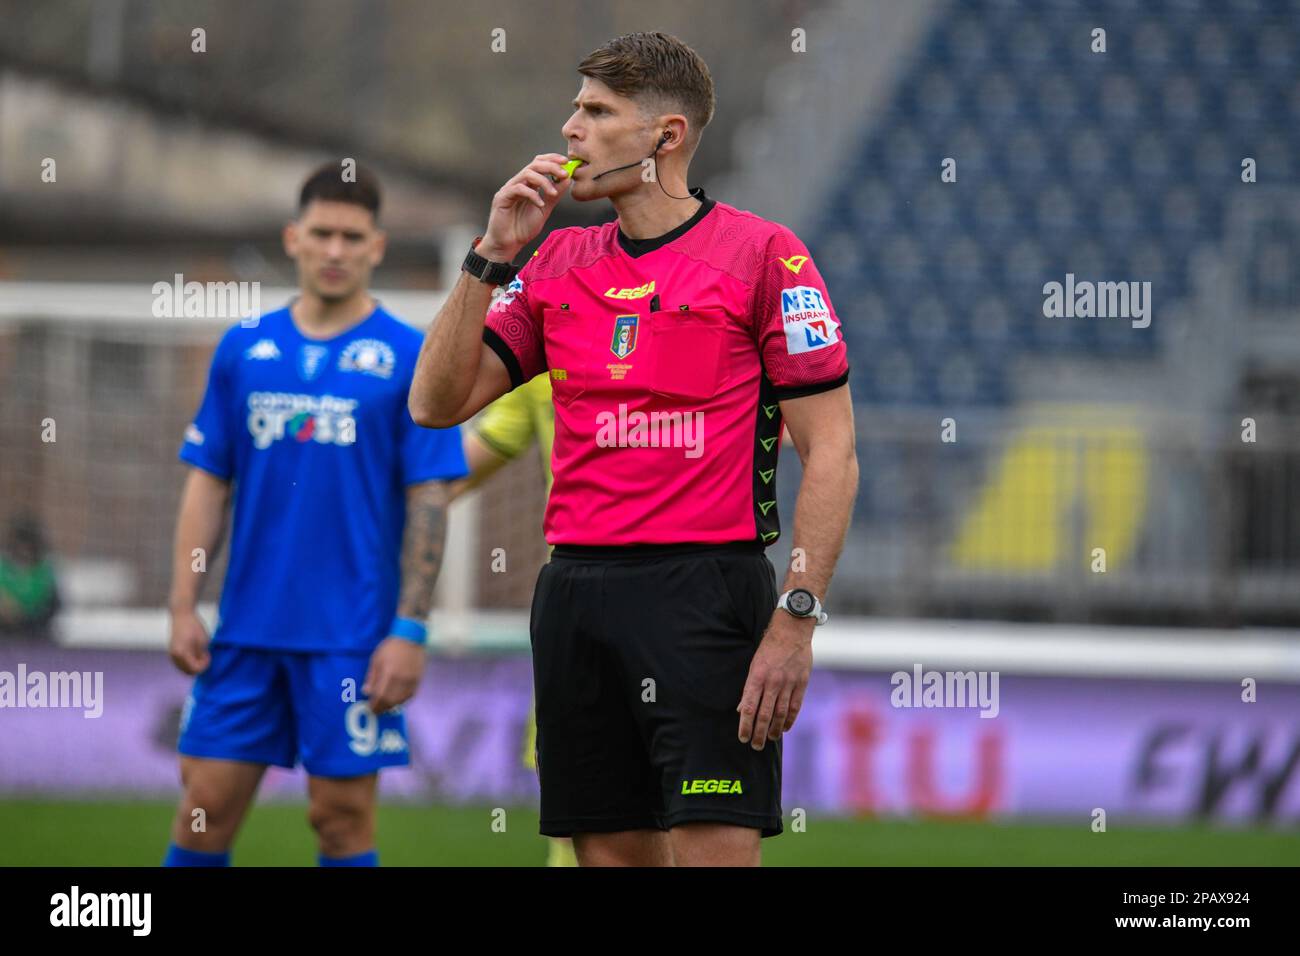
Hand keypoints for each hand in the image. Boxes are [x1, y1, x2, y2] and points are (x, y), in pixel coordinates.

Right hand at [168, 607, 211, 674]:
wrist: (182, 616)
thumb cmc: (194, 626)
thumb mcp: (202, 641)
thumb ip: (201, 655)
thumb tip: (202, 665)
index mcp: (182, 653)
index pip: (195, 669)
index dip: (204, 665)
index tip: (208, 655)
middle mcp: (174, 656)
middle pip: (188, 672)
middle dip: (199, 667)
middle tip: (205, 656)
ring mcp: (171, 655)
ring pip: (183, 669)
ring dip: (193, 666)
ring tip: (200, 654)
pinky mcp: (171, 652)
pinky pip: (180, 664)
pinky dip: (188, 663)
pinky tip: (194, 655)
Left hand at [362, 636, 426, 714]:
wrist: (411, 638)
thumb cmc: (390, 647)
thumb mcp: (376, 659)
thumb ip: (371, 677)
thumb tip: (366, 692)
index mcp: (389, 674)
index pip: (380, 696)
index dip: (374, 705)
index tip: (370, 709)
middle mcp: (401, 680)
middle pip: (391, 701)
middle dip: (382, 708)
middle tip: (376, 711)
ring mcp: (411, 681)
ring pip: (401, 700)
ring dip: (392, 706)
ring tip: (385, 707)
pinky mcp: (418, 680)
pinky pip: (410, 696)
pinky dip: (402, 701)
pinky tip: (397, 701)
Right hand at [480, 153, 572, 260]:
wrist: (509, 244)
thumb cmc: (522, 228)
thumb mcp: (544, 209)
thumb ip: (554, 195)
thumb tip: (566, 179)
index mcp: (527, 184)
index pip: (539, 163)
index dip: (552, 159)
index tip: (566, 162)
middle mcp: (518, 183)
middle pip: (534, 164)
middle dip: (551, 166)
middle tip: (564, 174)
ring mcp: (509, 189)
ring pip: (527, 174)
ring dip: (544, 181)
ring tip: (553, 194)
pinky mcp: (502, 198)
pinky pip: (519, 189)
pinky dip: (533, 195)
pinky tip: (540, 204)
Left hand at [736, 610, 813, 749]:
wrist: (792, 631)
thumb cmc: (769, 648)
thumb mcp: (754, 665)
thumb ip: (749, 689)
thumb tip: (741, 710)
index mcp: (757, 677)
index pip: (749, 708)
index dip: (745, 725)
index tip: (742, 737)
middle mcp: (772, 682)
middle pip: (764, 715)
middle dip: (759, 733)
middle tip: (755, 745)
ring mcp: (788, 683)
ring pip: (780, 714)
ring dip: (774, 730)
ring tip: (769, 739)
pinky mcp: (801, 683)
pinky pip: (795, 707)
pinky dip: (789, 720)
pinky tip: (784, 728)